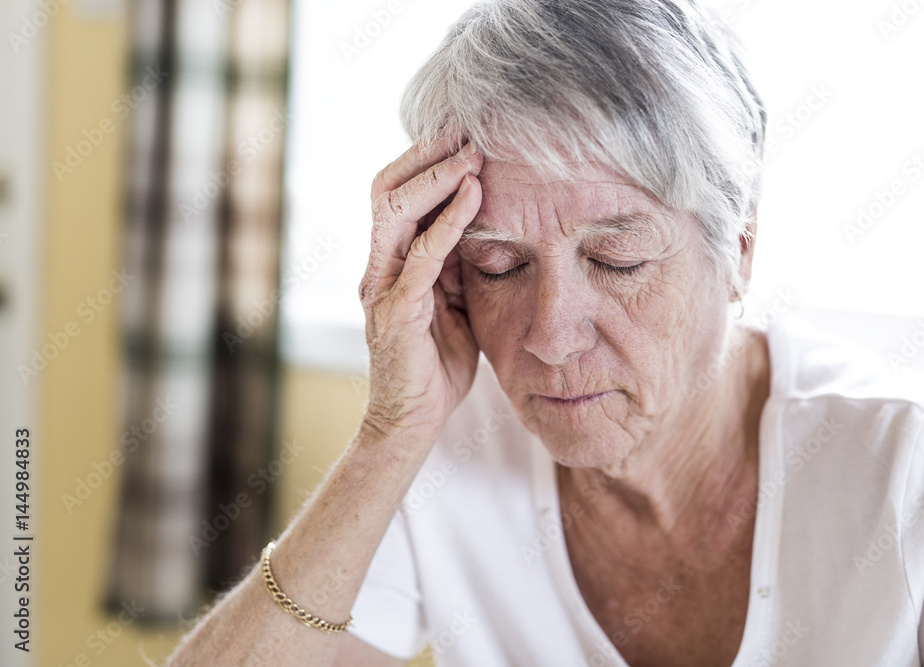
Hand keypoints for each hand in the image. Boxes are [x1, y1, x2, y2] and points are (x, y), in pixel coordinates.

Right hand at [359, 136, 483, 448]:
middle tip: (468, 129)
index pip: (396, 193)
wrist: (413, 420)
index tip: (465, 134)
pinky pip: (420, 257)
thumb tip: (488, 221)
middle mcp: (378, 267)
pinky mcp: (396, 313)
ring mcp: (382, 288)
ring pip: (394, 212)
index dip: (425, 160)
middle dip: (426, 154)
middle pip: (386, 189)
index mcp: (390, 262)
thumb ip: (459, 263)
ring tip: (473, 153)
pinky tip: (474, 197)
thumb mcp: (455, 301)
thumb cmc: (438, 362)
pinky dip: (448, 222)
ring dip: (436, 177)